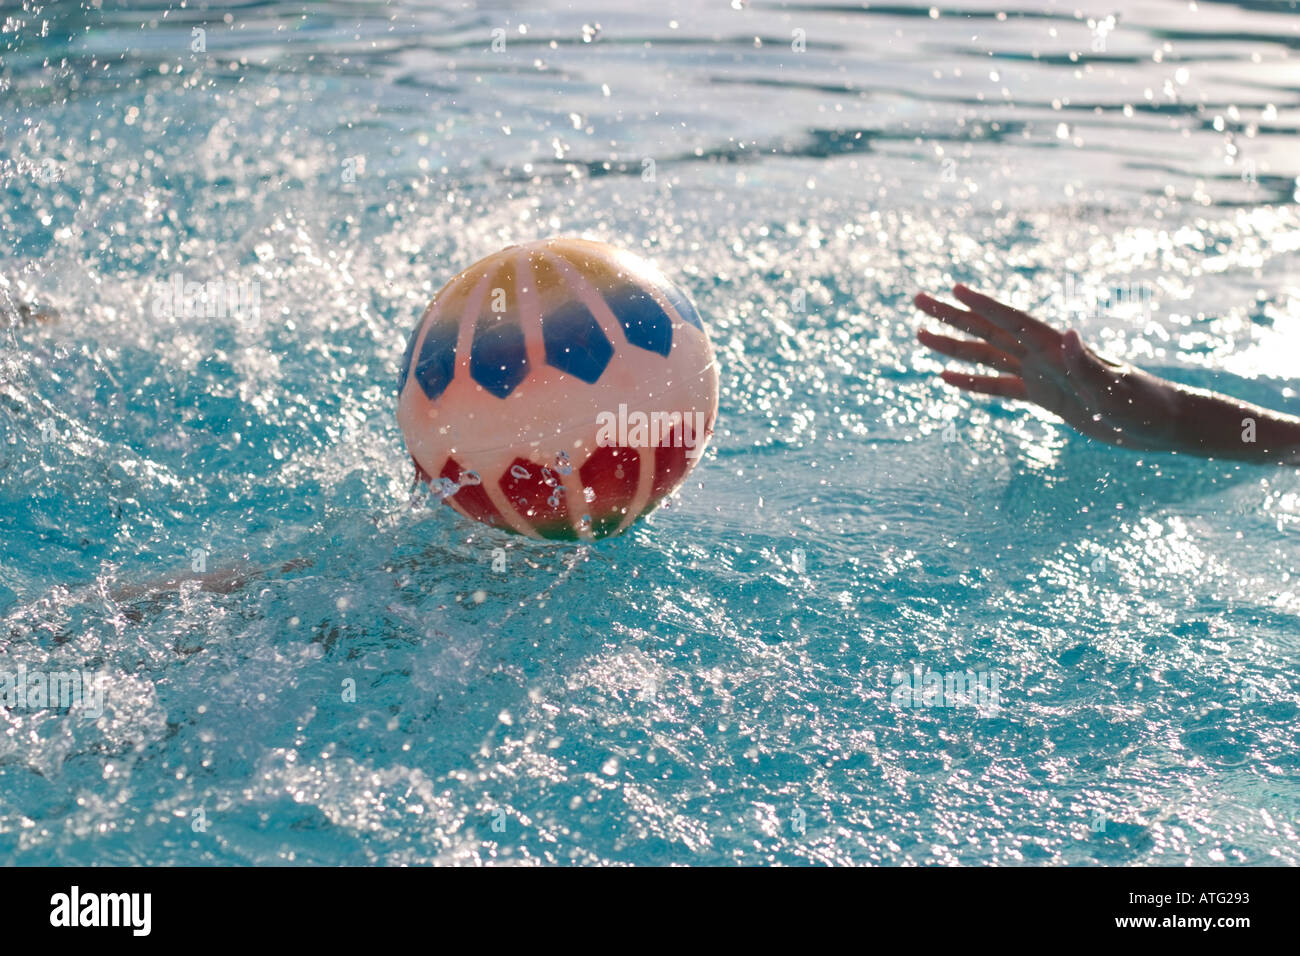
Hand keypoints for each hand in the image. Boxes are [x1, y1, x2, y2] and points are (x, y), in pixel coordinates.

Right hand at [914, 284, 1182, 450]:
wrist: (1160, 424)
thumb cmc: (1143, 406)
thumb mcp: (1115, 389)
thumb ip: (1087, 364)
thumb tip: (1067, 335)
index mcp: (1057, 349)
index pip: (1011, 321)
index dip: (982, 305)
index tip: (953, 288)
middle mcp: (1044, 356)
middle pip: (988, 330)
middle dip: (952, 315)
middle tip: (918, 300)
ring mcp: (1042, 375)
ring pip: (986, 355)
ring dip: (953, 344)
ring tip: (919, 335)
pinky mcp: (1044, 397)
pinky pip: (998, 386)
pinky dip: (972, 382)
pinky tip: (947, 378)